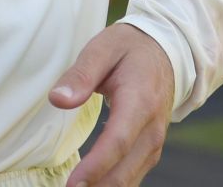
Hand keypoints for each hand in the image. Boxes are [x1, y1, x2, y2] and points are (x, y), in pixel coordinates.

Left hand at [50, 23, 175, 186]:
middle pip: (125, 169)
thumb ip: (80, 75)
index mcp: (140, 101)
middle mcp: (152, 128)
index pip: (118, 142)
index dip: (96, 166)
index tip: (73, 183)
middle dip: (96, 186)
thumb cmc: (129, 49)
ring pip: (130, 178)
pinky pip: (133, 175)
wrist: (165, 50)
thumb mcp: (102, 49)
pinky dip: (112, 184)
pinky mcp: (150, 149)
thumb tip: (58, 100)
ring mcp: (154, 142)